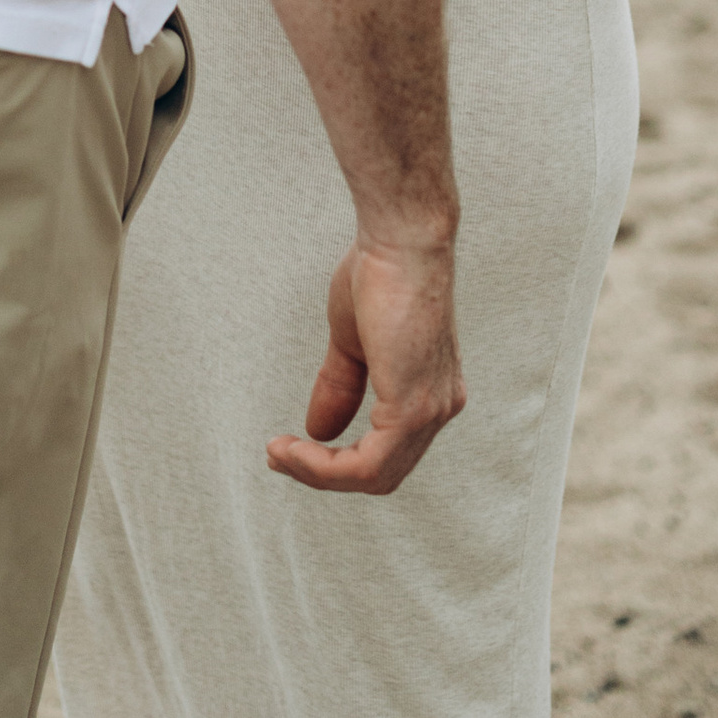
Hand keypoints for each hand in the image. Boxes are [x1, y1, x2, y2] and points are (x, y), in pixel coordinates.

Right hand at [266, 231, 463, 495]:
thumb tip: (316, 430)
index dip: (338, 459)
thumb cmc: (381, 273)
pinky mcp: (412, 409)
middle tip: (279, 457)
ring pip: (373, 476)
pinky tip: (294, 449)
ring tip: (279, 454)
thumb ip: (341, 387)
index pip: (386, 450)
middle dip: (323, 472)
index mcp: (430, 392)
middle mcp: (438, 408)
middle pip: (381, 472)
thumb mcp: (352, 341)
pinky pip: (366, 464)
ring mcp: (429, 412)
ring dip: (317, 472)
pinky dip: (324, 466)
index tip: (291, 448)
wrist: (399, 241)